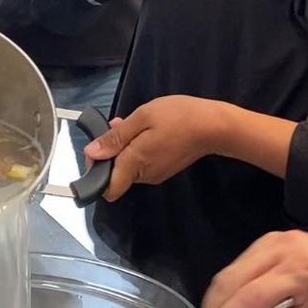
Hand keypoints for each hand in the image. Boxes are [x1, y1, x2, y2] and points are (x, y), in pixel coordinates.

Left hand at [84, 96, 222, 201]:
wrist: (215, 126)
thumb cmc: (179, 117)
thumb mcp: (143, 118)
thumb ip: (116, 137)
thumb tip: (91, 153)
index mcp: (135, 164)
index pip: (107, 189)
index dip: (96, 173)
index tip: (97, 150)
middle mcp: (144, 176)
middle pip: (116, 174)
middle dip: (111, 152)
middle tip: (118, 126)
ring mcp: (156, 174)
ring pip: (129, 166)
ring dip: (125, 147)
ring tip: (134, 123)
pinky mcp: (165, 168)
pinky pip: (142, 163)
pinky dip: (138, 149)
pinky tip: (147, 130)